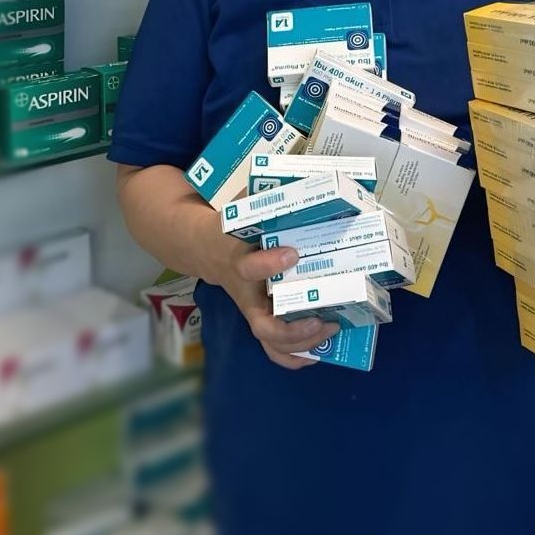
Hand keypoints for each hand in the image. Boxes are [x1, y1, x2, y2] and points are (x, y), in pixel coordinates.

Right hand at [200, 212, 339, 369]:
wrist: (204, 246)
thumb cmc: (232, 225)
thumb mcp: (244, 207)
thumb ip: (270, 197)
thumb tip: (311, 179)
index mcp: (238, 260)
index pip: (248, 268)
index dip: (268, 264)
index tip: (292, 253)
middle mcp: (245, 291)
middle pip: (262, 325)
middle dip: (292, 329)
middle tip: (323, 318)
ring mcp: (250, 309)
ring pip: (270, 341)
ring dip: (301, 344)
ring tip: (330, 329)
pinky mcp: (257, 318)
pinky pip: (272, 347)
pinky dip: (293, 355)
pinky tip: (317, 351)